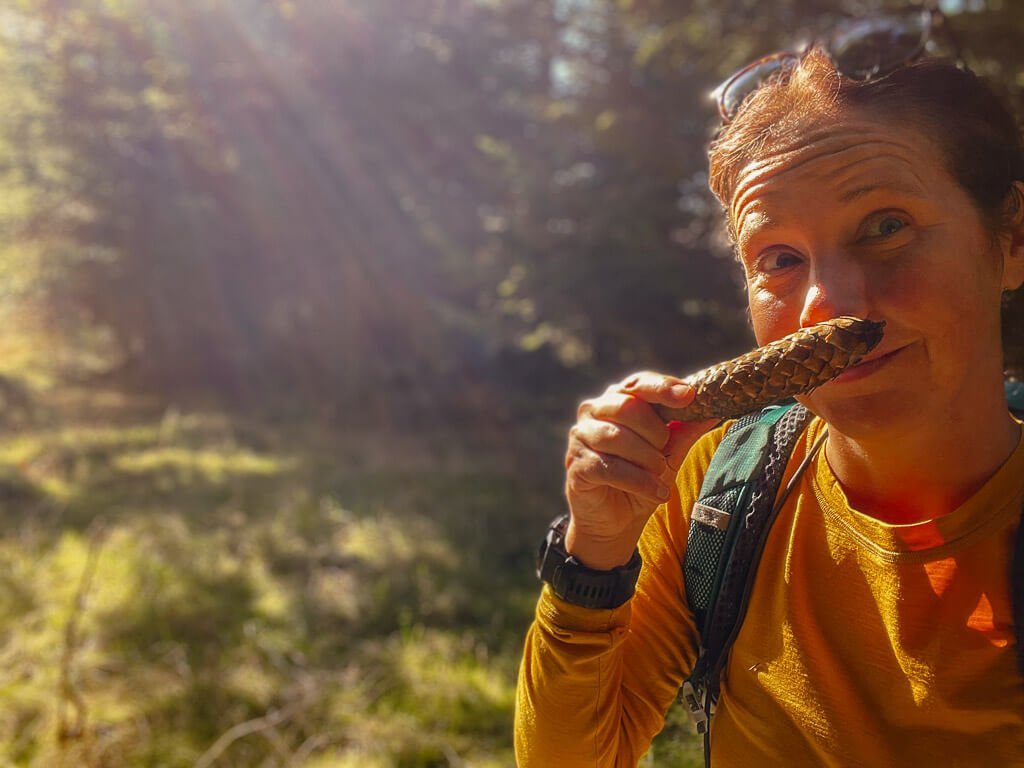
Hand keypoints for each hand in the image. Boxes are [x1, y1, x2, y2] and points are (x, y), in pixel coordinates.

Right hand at [564, 372, 718, 569]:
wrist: (616, 520)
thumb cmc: (641, 478)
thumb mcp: (669, 454)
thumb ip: (684, 431)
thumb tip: (714, 411)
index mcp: (617, 399)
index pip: (639, 383)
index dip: (663, 388)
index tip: (689, 395)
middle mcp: (594, 412)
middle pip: (627, 406)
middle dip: (655, 432)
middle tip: (665, 454)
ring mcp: (581, 437)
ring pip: (617, 437)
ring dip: (647, 459)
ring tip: (659, 476)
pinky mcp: (577, 465)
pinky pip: (610, 467)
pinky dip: (639, 481)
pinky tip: (655, 493)